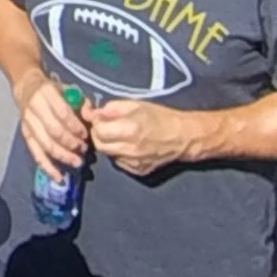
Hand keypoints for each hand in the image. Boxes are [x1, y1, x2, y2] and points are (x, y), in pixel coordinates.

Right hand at [13, 73, 89, 176]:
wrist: (27, 86)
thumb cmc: (52, 89)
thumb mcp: (66, 88)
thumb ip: (81, 101)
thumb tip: (93, 116)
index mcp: (46, 93)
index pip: (62, 113)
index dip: (75, 126)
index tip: (86, 134)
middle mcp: (35, 108)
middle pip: (54, 131)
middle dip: (71, 143)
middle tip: (84, 149)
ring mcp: (28, 123)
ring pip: (45, 144)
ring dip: (62, 156)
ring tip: (77, 162)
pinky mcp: (26, 135)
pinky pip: (36, 154)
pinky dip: (48, 167)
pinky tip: (59, 177)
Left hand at [82, 98, 208, 177]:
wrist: (182, 137)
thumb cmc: (160, 117)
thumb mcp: (137, 105)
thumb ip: (113, 108)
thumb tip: (95, 112)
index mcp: (130, 129)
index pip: (98, 130)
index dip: (96, 122)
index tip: (100, 117)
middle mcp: (130, 149)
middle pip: (99, 144)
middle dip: (99, 134)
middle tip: (107, 126)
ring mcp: (133, 163)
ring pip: (108, 154)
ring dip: (109, 144)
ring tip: (120, 135)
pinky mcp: (137, 171)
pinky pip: (119, 162)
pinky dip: (119, 153)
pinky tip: (130, 146)